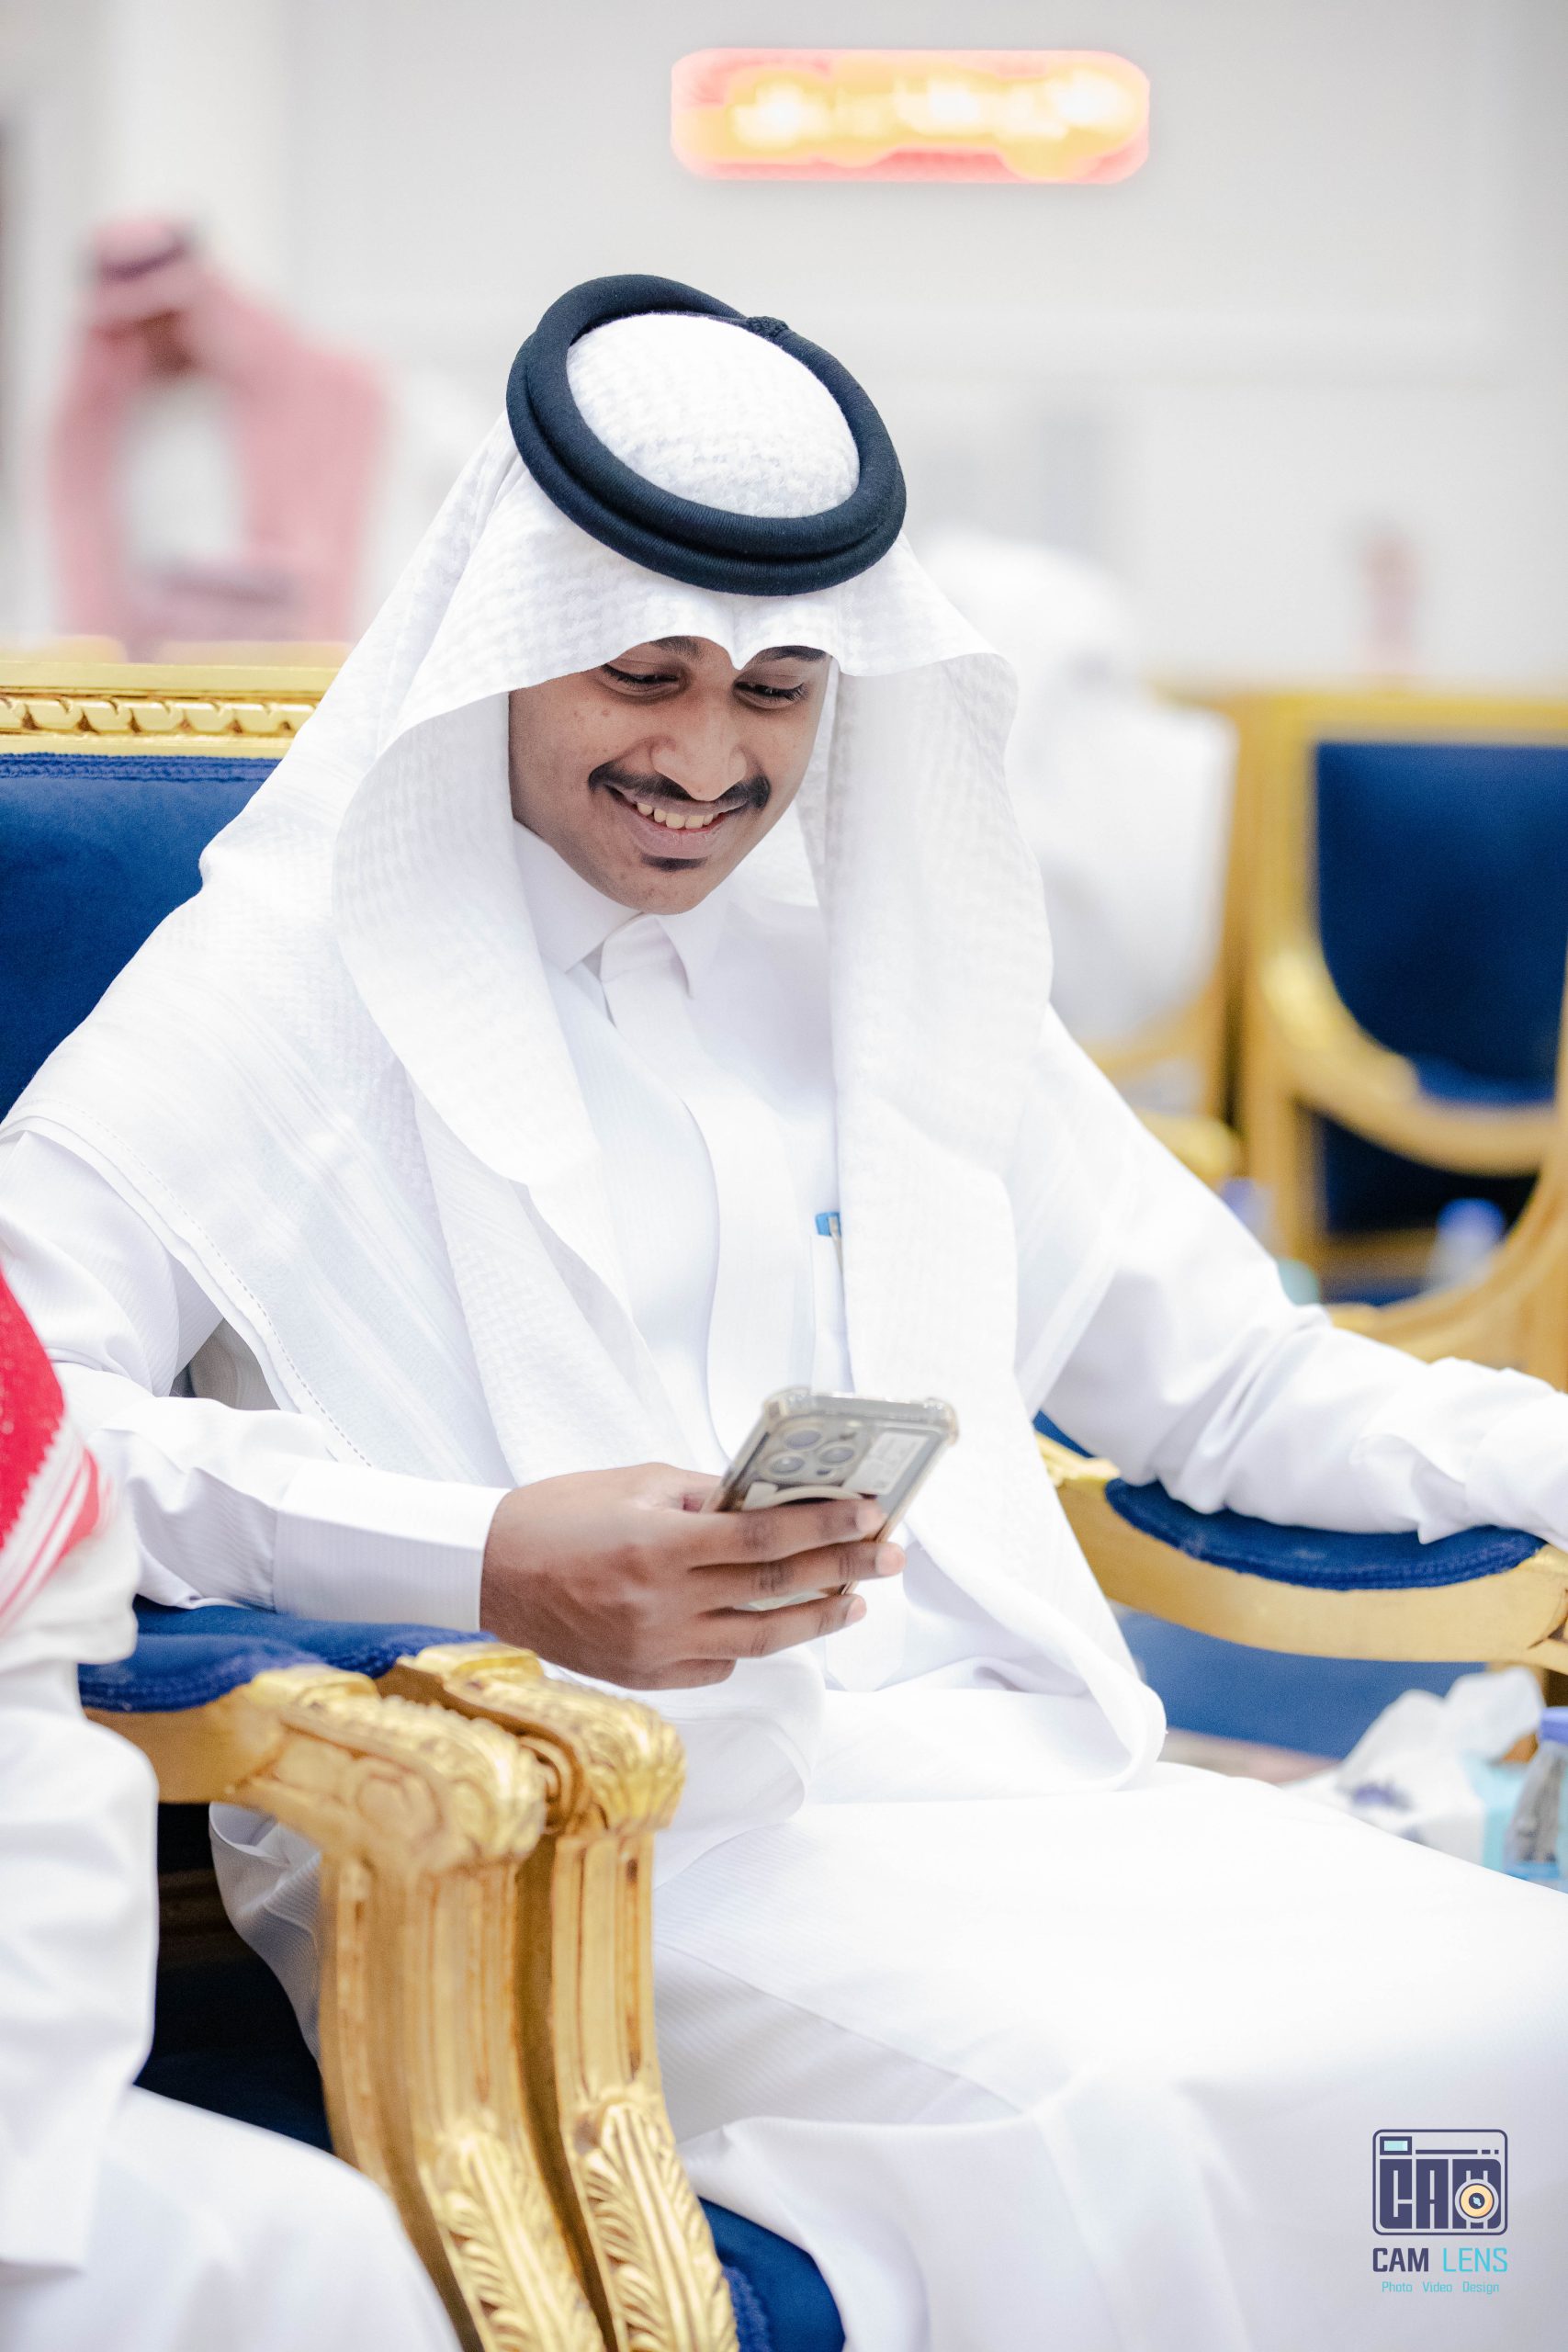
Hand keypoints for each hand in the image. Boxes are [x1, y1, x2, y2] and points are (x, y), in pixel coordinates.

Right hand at [479, 1462, 903, 1687]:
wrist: (486, 1573)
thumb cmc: (559, 1514)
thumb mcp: (636, 1483)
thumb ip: (707, 1495)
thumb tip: (774, 1499)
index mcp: (658, 1546)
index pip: (763, 1538)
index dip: (824, 1526)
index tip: (872, 1515)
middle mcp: (662, 1604)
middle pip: (775, 1589)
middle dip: (843, 1569)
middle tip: (891, 1556)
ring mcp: (655, 1648)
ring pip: (760, 1640)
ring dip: (815, 1619)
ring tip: (854, 1601)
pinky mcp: (646, 1676)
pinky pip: (719, 1664)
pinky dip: (752, 1643)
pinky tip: (776, 1622)